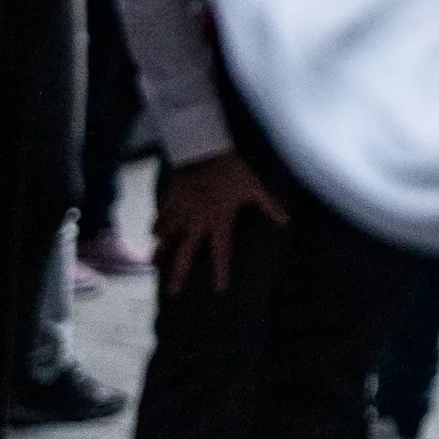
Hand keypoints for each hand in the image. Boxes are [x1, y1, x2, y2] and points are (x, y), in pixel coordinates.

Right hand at [156, 151, 285, 294]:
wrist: (205, 147)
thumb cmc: (232, 168)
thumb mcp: (254, 187)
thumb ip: (270, 206)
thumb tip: (286, 221)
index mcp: (219, 219)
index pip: (221, 252)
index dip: (221, 272)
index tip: (220, 290)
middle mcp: (198, 220)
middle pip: (186, 251)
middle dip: (179, 272)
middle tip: (173, 291)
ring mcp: (182, 209)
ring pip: (168, 235)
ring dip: (161, 250)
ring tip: (152, 264)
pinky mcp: (171, 198)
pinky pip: (161, 215)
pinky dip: (156, 224)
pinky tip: (152, 234)